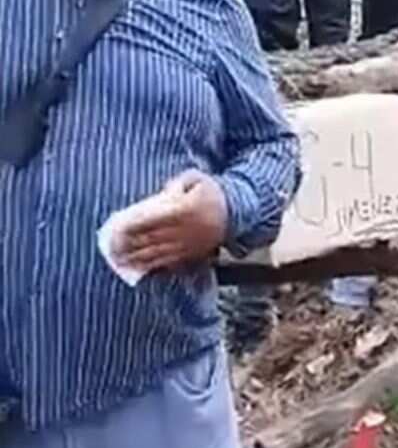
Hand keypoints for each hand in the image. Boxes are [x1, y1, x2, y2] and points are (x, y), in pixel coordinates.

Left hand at [114, 171, 228, 273]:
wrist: (238, 212)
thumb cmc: (213, 193)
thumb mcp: (197, 179)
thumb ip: (176, 183)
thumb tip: (160, 194)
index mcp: (184, 210)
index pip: (150, 220)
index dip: (130, 227)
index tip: (113, 231)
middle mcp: (185, 230)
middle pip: (150, 240)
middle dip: (127, 246)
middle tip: (108, 248)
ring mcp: (188, 245)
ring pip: (157, 254)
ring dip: (135, 258)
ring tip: (118, 260)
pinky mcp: (192, 255)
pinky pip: (169, 262)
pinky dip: (151, 266)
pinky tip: (138, 268)